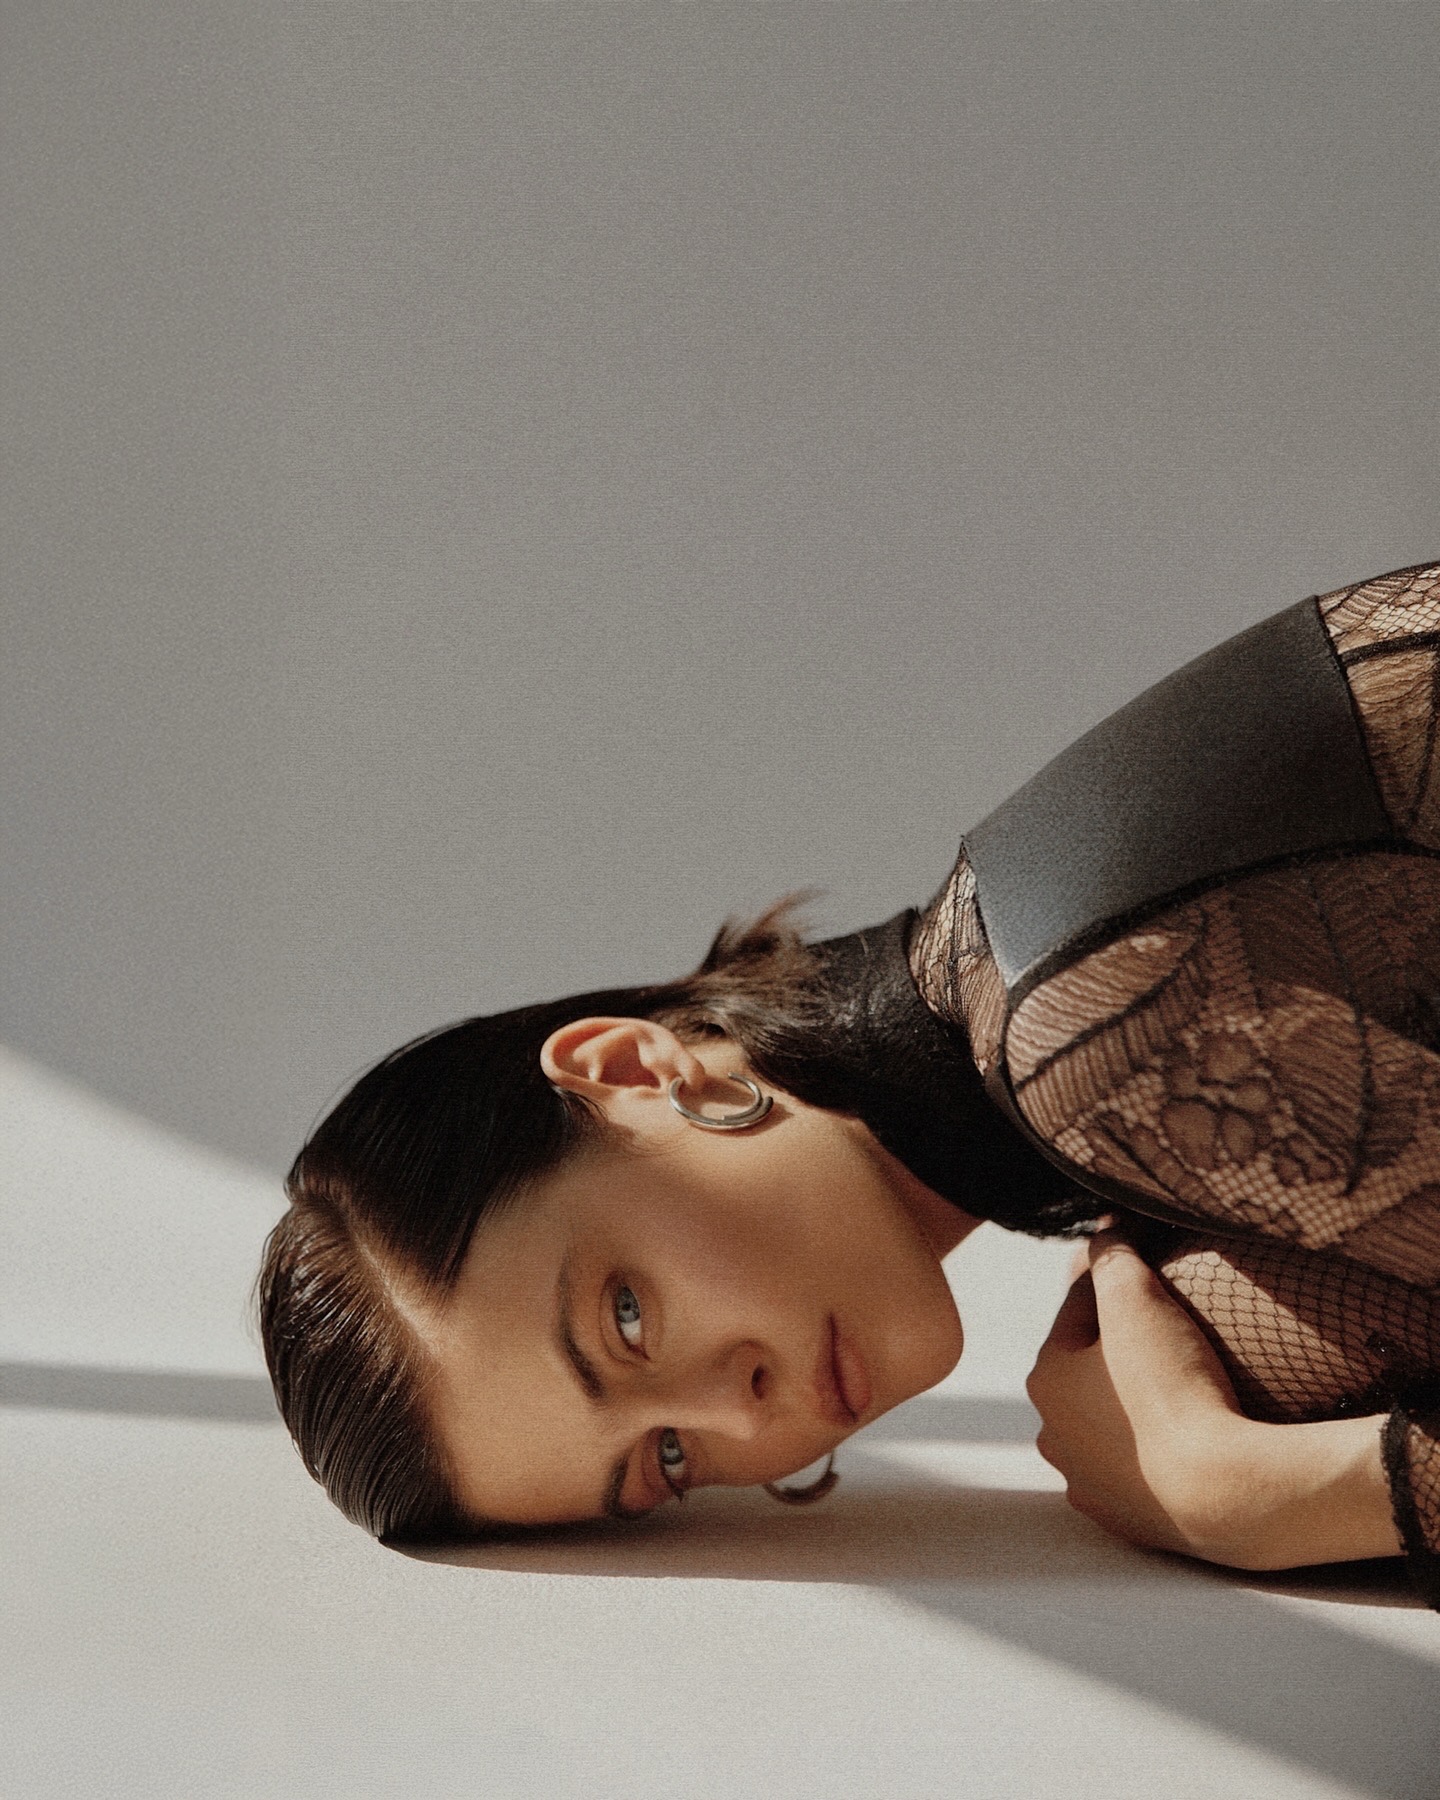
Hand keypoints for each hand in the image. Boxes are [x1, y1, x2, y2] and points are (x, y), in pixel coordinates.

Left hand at [1026, 1231, 1400, 1569]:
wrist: (1227, 1491)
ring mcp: (1090, 1485)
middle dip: (1123, 1347)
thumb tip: (1104, 1225)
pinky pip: (1141, 1473)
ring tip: (1185, 1384)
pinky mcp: (1129, 1524)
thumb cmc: (1175, 1386)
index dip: (1118, 1284)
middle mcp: (1054, 1435)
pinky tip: (1189, 1437)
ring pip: (1112, 1425)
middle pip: (1091, 1370)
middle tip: (1174, 1329)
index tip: (1150, 1271)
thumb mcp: (1138, 1297)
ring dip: (1137, 1404)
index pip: (1080, 1310)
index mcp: (1046, 1378)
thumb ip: (1113, 1252)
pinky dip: (1158, 1453)